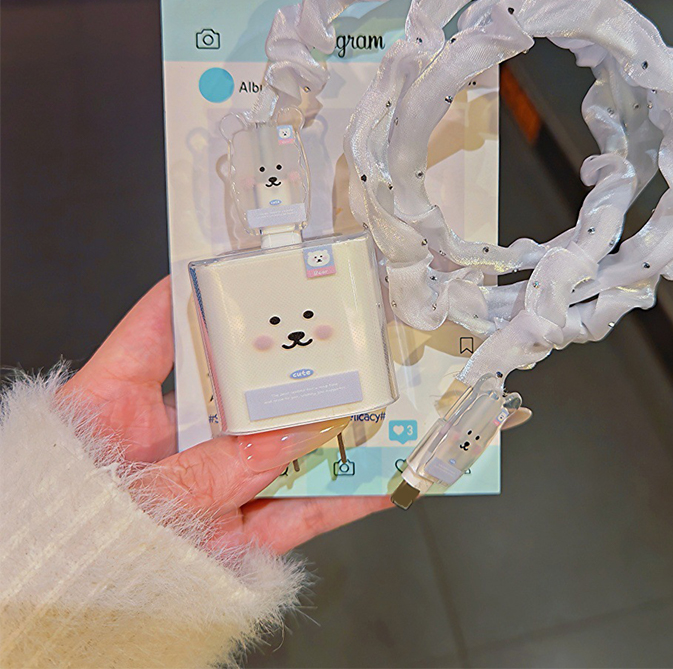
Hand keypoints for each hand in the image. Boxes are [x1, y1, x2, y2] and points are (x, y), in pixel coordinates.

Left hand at [62, 277, 391, 553]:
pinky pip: (294, 515)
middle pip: (234, 393)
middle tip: (332, 343)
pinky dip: (339, 500)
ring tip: (374, 403)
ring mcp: (204, 492)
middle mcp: (164, 448)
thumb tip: (297, 430)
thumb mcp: (140, 500)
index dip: (193, 293)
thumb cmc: (70, 553)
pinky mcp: (234, 540)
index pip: (154, 335)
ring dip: (328, 433)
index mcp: (111, 415)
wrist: (69, 641)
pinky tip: (377, 481)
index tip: (240, 266)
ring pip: (277, 452)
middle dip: (286, 372)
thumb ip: (220, 467)